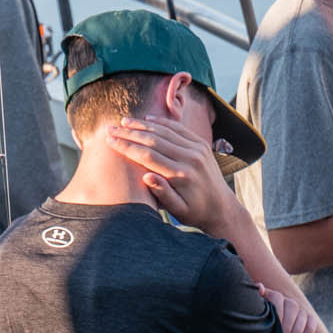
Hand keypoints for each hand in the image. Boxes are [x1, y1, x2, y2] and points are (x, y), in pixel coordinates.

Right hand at [106, 116, 238, 234]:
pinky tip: (147, 119)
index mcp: (181, 174)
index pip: (148, 155)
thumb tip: (146, 177)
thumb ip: (162, 193)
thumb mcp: (178, 210)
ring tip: (124, 121)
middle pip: (154, 140)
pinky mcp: (201, 144)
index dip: (127, 147)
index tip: (110, 141)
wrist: (222, 207)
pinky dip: (162, 123)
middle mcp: (190, 157)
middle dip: (130, 133)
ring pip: (165, 131)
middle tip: (111, 129)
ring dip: (143, 125)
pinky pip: (178, 129)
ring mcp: (197, 148)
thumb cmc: (195, 212)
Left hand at [258, 283, 319, 332]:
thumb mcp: (257, 312)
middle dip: (287, 325)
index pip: (277, 297)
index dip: (276, 311)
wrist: (272, 329)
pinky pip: (312, 322)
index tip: (274, 326)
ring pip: (302, 315)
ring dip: (297, 331)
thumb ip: (257, 300)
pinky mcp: (309, 317)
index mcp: (274, 297)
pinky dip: (308, 331)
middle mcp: (288, 301)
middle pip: (292, 306)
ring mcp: (299, 309)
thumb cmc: (261, 320)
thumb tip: (260, 286)